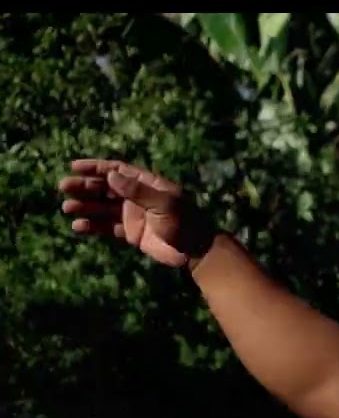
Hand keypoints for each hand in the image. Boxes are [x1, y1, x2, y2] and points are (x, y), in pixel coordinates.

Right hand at [59, 159, 212, 267]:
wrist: (195, 250)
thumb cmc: (185, 222)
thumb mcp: (164, 204)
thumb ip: (138, 191)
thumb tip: (111, 175)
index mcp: (147, 184)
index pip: (118, 170)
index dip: (97, 168)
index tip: (75, 167)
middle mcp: (137, 198)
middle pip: (106, 188)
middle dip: (85, 187)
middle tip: (64, 187)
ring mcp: (133, 215)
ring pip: (103, 208)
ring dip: (85, 206)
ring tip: (67, 208)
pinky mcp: (130, 233)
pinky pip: (107, 227)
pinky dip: (92, 226)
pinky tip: (78, 226)